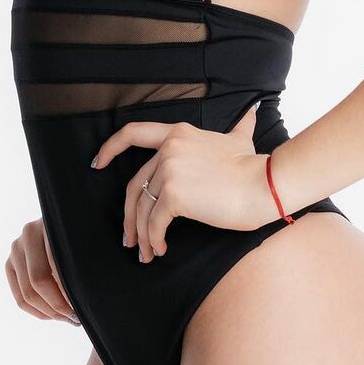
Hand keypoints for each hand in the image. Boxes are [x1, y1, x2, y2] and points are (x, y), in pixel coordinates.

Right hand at [4, 218, 81, 324]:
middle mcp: (29, 232)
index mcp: (51, 224)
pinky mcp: (11, 263)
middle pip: (38, 281)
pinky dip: (38, 311)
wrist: (73, 221)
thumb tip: (87, 295)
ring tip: (68, 318)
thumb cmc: (89, 232)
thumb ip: (87, 262)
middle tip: (76, 318)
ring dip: (49, 312)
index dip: (68, 293)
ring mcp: (17, 247)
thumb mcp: (93, 240)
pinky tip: (55, 315)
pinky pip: (20, 297)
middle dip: (58, 305)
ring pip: (27, 293)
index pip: (56, 267)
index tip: (83, 308)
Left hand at [91, 104, 272, 263]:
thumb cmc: (255, 166)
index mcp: (178, 133)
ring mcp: (170, 171)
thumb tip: (252, 112)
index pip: (133, 133)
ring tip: (147, 252)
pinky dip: (154, 240)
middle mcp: (169, 148)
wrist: (266, 184)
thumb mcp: (241, 139)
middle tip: (129, 237)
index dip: (110, 147)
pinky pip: (155, 224)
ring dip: (141, 234)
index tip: (97, 162)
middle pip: (134, 185)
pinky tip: (160, 250)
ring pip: (142, 208)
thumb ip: (241, 125)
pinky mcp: (174, 196)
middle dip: (129, 215)